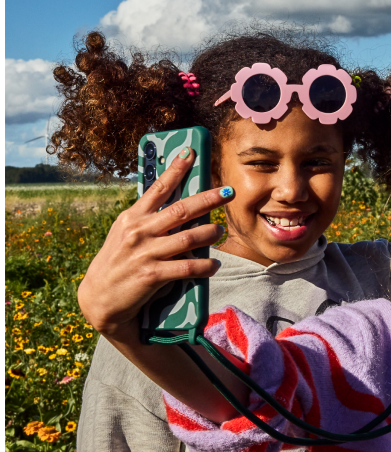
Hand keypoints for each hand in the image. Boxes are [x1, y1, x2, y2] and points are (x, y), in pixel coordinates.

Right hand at [78, 148, 233, 344]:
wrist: (99, 299)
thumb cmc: (119, 263)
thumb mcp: (126, 234)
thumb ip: (148, 219)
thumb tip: (177, 205)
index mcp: (132, 217)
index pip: (158, 189)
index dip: (176, 170)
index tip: (191, 152)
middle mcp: (138, 231)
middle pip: (181, 210)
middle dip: (208, 199)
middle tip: (228, 192)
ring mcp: (145, 253)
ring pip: (188, 238)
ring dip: (209, 234)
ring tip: (219, 231)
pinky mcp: (152, 274)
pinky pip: (187, 268)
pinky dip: (205, 266)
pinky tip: (214, 265)